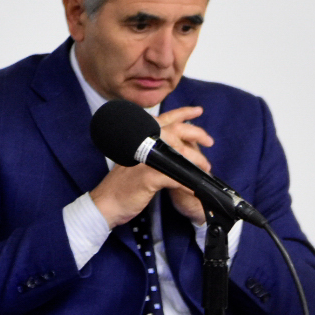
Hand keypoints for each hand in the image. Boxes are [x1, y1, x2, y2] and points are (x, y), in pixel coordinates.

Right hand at [88, 106, 213, 226]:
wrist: (104, 204)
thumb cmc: (120, 185)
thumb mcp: (135, 162)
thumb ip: (151, 152)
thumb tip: (174, 149)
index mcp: (139, 139)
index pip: (163, 119)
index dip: (182, 113)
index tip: (198, 111)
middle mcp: (142, 144)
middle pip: (175, 130)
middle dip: (197, 134)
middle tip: (209, 141)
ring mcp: (145, 160)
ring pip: (180, 153)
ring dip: (197, 162)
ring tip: (204, 171)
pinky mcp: (148, 177)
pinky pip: (177, 177)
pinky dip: (189, 184)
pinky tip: (195, 189)